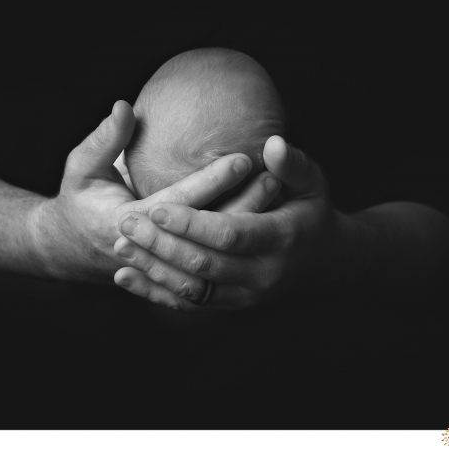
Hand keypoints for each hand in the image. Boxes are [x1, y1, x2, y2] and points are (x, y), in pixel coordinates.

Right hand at [28, 101, 260, 285]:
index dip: (211, 181)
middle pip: (206, 231)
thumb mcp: (81, 168)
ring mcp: (162, 266)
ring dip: (246, 224)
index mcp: (125, 223)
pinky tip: (264, 223)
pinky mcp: (171, 273)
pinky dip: (238, 247)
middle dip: (242, 204)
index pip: (179, 201)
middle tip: (276, 178)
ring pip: (215, 250)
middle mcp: (149, 249)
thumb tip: (124, 106)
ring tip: (278, 194)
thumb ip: (104, 139)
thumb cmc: (78, 200)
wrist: (69, 250)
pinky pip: (212, 264)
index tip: (244, 157)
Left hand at [112, 136, 345, 310]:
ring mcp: (247, 295)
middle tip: (125, 223)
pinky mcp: (232, 305)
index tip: (155, 207)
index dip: (191, 224)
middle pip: (204, 264)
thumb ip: (291, 164)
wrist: (327, 264)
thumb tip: (273, 143)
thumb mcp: (314, 183)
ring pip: (193, 289)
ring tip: (120, 247)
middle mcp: (263, 274)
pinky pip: (190, 304)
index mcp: (281, 239)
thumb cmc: (314, 212)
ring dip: (153, 270)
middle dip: (161, 245)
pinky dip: (156, 293)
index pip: (229, 234)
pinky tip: (126, 277)